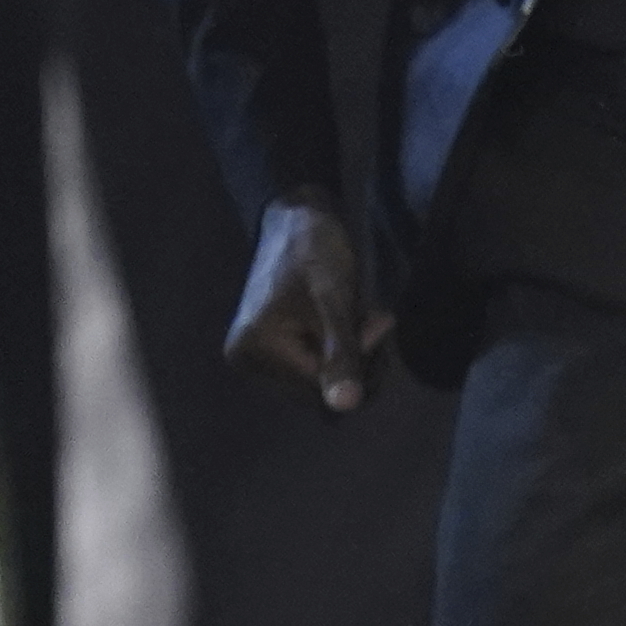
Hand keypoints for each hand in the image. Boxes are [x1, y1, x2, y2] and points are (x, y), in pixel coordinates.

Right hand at [226, 196, 390, 413]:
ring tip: (360, 318)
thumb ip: (340, 353)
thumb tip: (346, 407)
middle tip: (374, 320)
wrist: (297, 219)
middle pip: (317, 390)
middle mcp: (246, 360)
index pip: (320, 389)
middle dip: (354, 361)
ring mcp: (255, 356)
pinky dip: (336, 349)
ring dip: (349, 355)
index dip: (358, 363)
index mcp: (254, 350)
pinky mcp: (269, 348)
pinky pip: (312, 365)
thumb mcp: (334, 302)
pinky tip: (344, 323)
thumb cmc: (314, 252)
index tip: (379, 323)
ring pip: (319, 380)